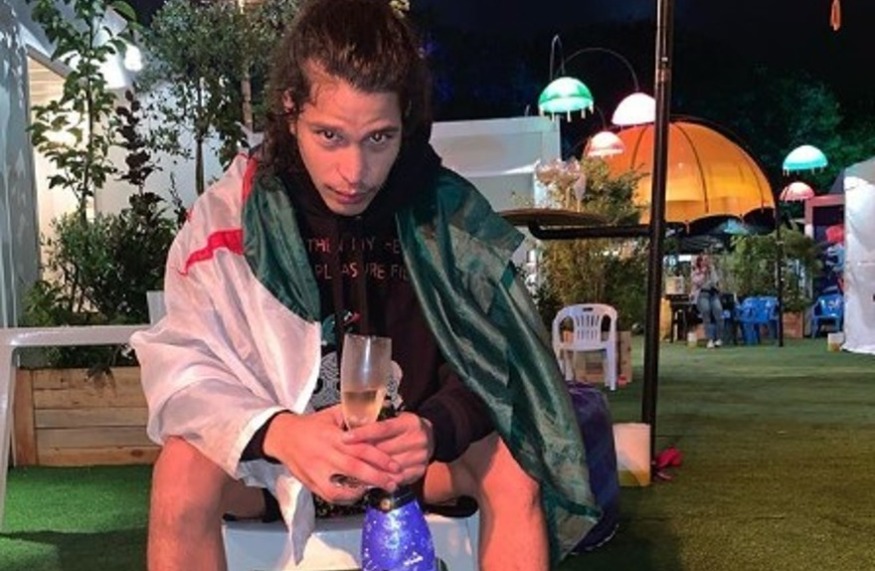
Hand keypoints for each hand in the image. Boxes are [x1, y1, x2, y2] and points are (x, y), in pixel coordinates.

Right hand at [263, 407, 401, 503]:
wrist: (283, 437)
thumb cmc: (312, 425)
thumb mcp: (332, 414)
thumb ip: (354, 416)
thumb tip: (379, 415)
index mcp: (333, 436)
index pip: (361, 448)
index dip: (380, 458)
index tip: (395, 465)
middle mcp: (325, 454)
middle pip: (356, 469)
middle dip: (378, 477)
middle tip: (394, 482)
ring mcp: (317, 471)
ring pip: (343, 486)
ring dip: (363, 490)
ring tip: (380, 489)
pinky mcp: (311, 483)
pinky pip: (331, 495)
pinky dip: (346, 497)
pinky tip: (358, 493)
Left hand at [341, 412, 433, 485]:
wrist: (430, 438)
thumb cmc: (405, 428)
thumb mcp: (396, 418)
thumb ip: (378, 421)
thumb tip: (352, 424)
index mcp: (410, 423)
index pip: (382, 428)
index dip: (362, 433)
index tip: (345, 438)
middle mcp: (418, 439)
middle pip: (384, 449)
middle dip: (362, 453)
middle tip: (343, 455)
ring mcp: (420, 457)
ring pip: (388, 466)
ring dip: (369, 468)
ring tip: (351, 468)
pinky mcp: (419, 471)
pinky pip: (395, 478)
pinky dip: (381, 479)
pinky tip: (368, 477)